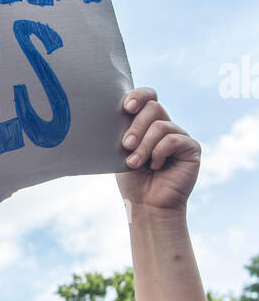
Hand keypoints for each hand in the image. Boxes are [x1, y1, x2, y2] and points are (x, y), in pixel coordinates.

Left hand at [116, 87, 199, 211]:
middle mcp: (165, 125)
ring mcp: (179, 136)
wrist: (146, 205)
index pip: (148, 96)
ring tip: (135, 163)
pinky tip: (156, 166)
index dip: (139, 95)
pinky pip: (173, 139)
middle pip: (153, 107)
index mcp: (147, 123)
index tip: (126, 107)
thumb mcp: (120, 152)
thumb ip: (122, 130)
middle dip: (136, 126)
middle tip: (126, 145)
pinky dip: (159, 152)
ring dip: (144, 145)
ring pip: (160, 125)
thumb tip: (109, 111)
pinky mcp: (191, 148)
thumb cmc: (132, 180)